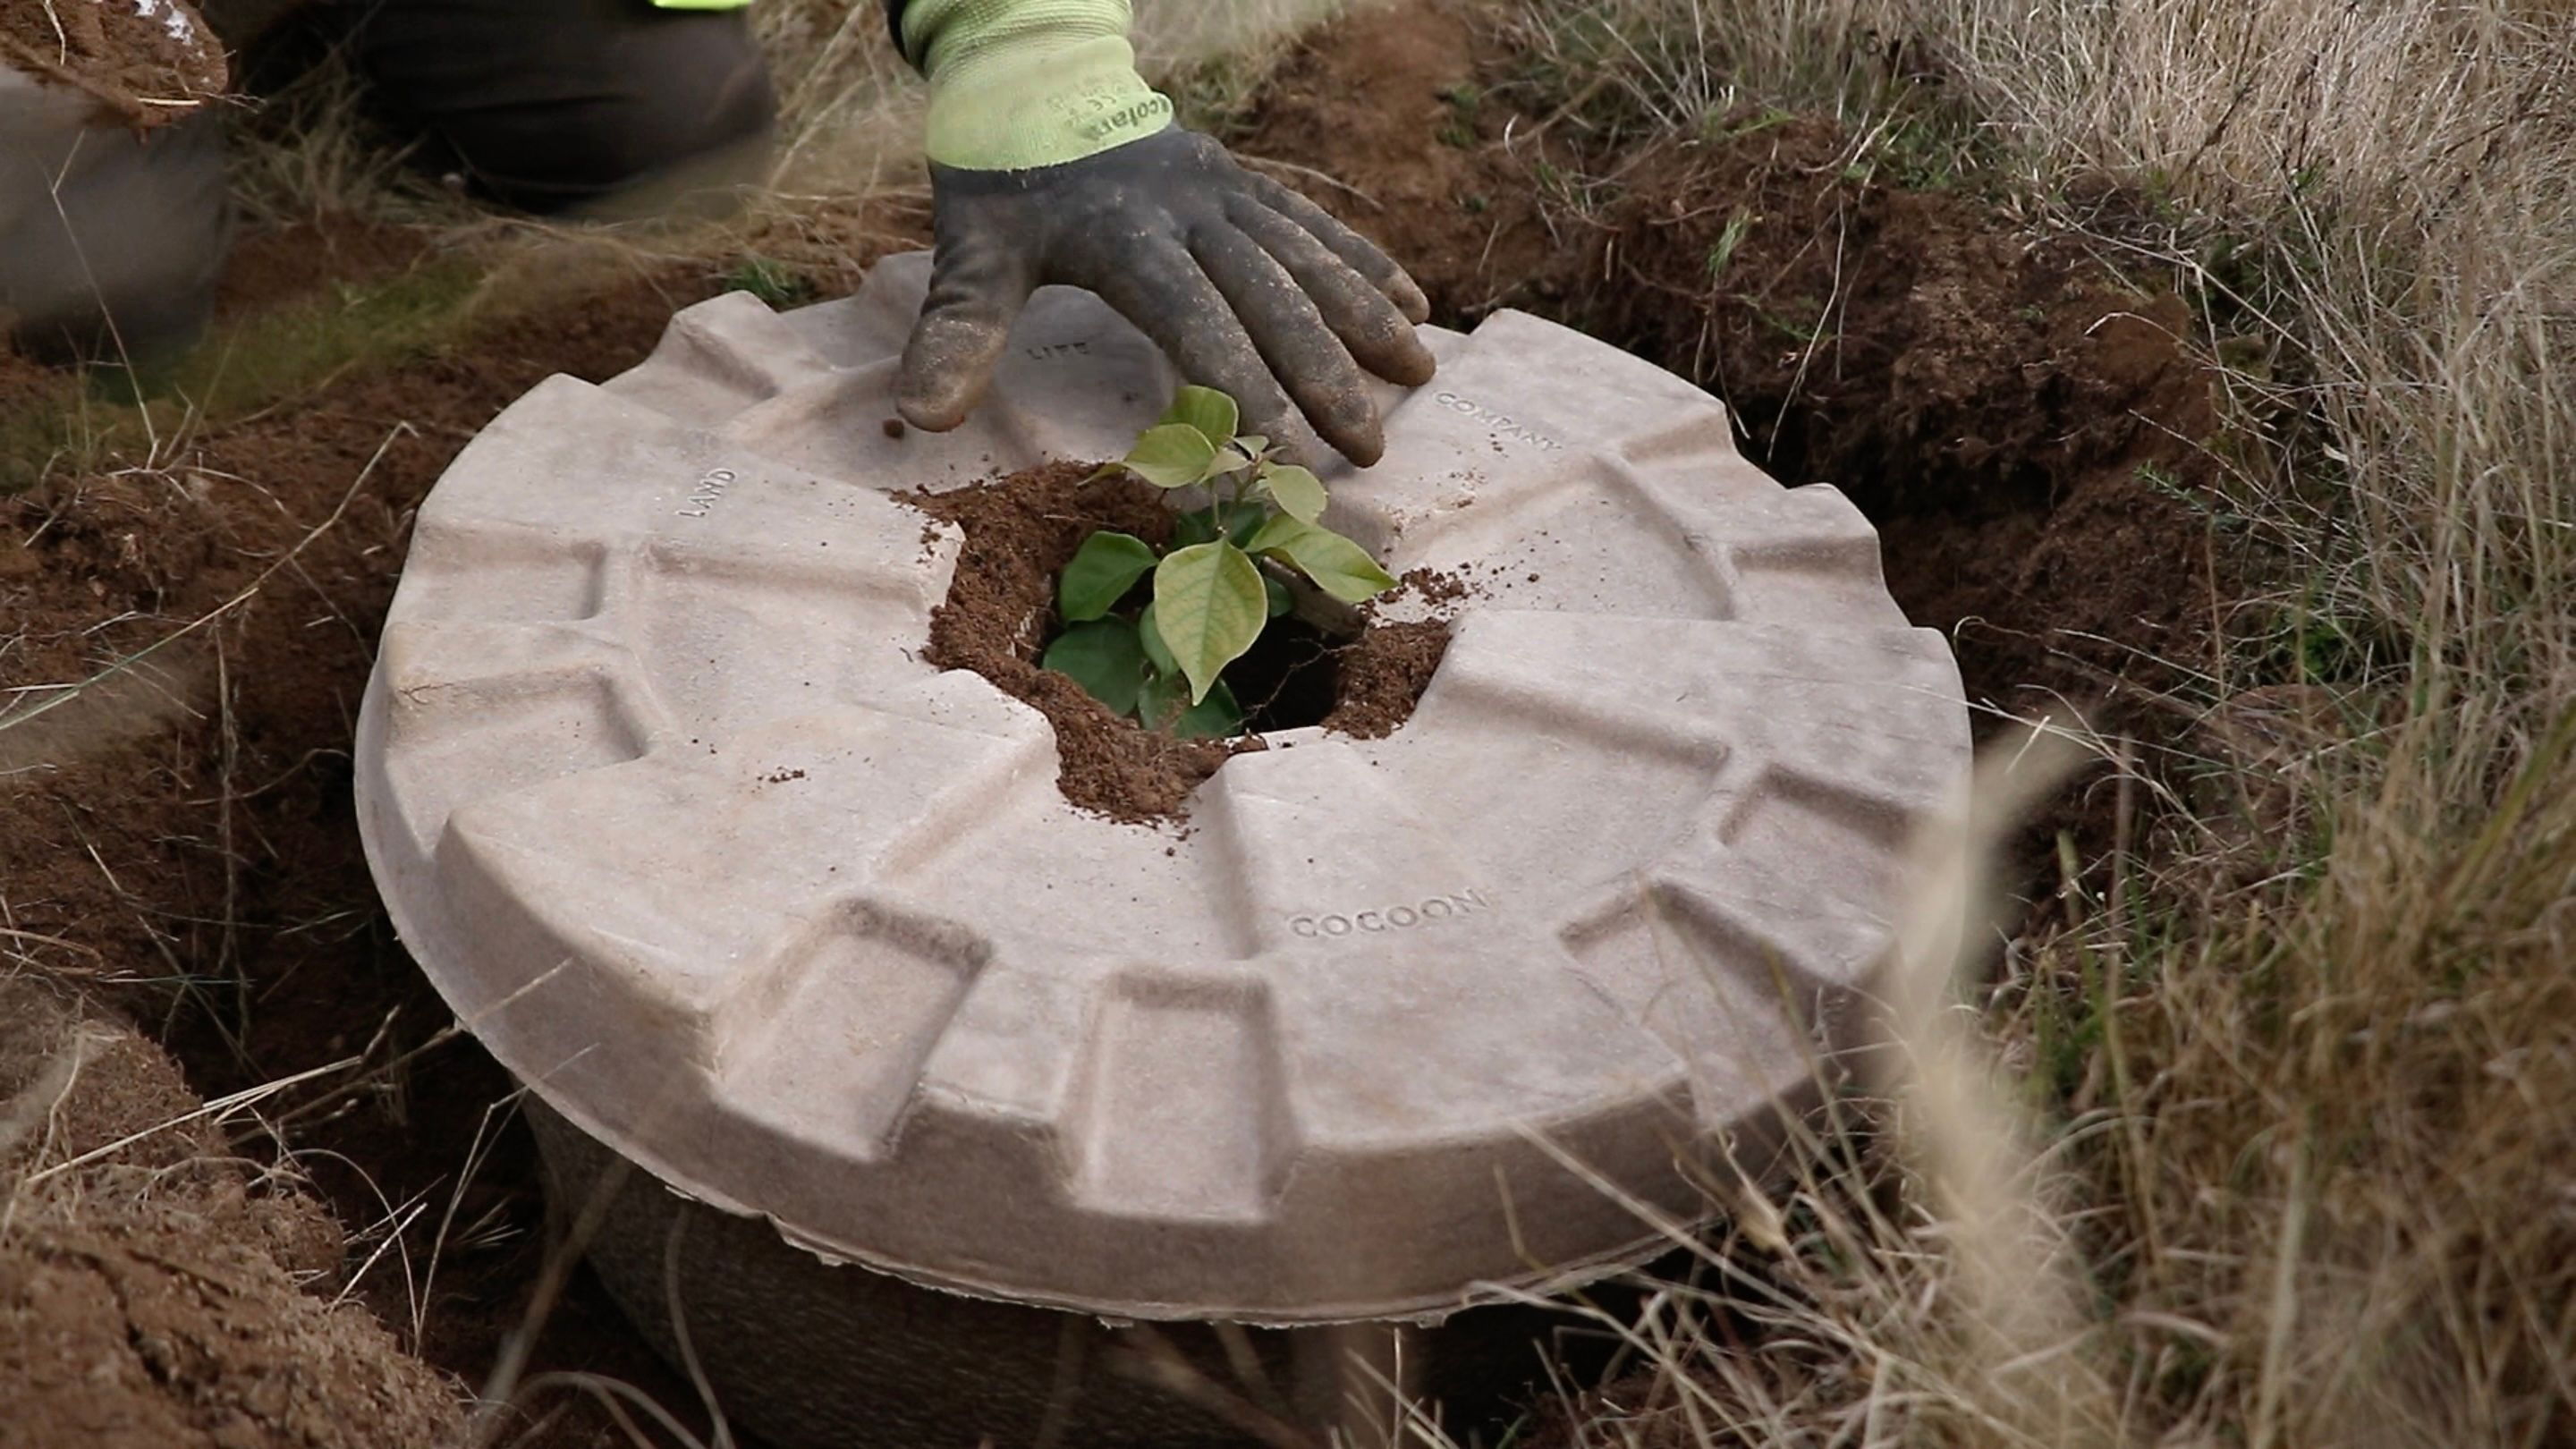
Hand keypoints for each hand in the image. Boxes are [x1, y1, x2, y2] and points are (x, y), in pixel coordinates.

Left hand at [899, 129, 1436, 466]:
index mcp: (1126, 235)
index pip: (1196, 323)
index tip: (1280, 454)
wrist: (1032, 75)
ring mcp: (1226, 190)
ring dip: (1366, 318)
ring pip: (1309, 257)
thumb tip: (921, 417)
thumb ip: (956, 333)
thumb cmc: (1002, 183)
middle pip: (1271, 297)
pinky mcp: (1245, 181)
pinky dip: (1364, 263)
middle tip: (1368, 446)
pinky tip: (1413, 303)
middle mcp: (1190, 209)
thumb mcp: (968, 253)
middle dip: (1324, 374)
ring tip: (1418, 376)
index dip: (1241, 390)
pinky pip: (1314, 224)